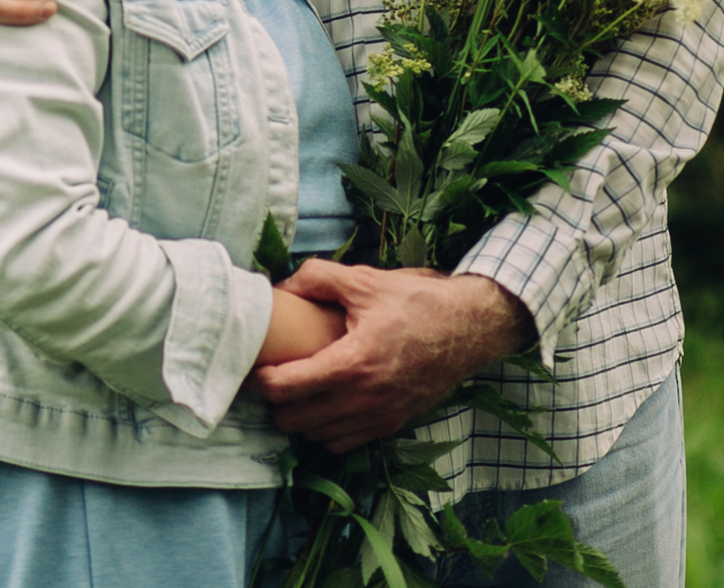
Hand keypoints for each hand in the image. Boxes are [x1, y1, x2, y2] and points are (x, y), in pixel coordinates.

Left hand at [246, 261, 533, 453]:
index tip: (252, 364)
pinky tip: (324, 404)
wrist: (471, 329)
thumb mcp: (364, 280)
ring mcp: (379, 417)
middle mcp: (364, 400)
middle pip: (293, 420)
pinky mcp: (392, 424)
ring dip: (300, 417)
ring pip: (316, 436)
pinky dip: (326, 430)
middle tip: (271, 375)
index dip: (258, 379)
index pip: (284, 388)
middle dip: (274, 401)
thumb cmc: (418, 303)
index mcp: (352, 364)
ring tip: (294, 389)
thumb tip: (279, 287)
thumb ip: (316, 278)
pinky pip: (344, 443)